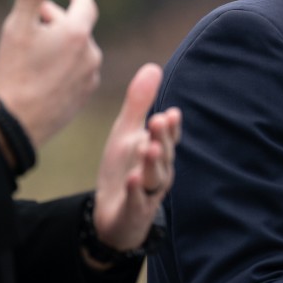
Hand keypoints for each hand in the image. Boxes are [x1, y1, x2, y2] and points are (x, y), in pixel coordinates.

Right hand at [0, 0, 101, 147]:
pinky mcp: (86, 94)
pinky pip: (78, 70)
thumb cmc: (15, 71)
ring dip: (64, 42)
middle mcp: (91, 53)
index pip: (86, 5)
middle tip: (38, 15)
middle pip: (78, 27)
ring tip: (41, 45)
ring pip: (79, 50)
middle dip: (60, 19)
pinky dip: (67, 63)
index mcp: (77, 33)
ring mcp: (91, 75)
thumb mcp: (18, 27)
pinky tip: (49, 69)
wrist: (18, 122)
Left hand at [92, 63, 180, 251]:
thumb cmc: (124, 168)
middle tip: (158, 121)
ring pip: (155, 176)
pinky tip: (131, 180)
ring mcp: (149, 192)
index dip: (170, 126)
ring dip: (152, 163)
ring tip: (147, 149)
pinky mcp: (135, 211)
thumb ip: (140, 103)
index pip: (168, 136)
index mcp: (158, 150)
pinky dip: (135, 191)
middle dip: (162, 138)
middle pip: (164, 153)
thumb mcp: (127, 133)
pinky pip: (138, 201)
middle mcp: (158, 170)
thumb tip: (153, 66)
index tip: (168, 113)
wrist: (112, 216)